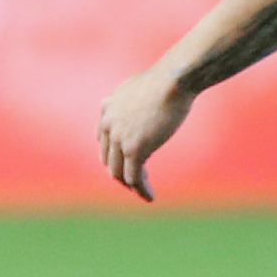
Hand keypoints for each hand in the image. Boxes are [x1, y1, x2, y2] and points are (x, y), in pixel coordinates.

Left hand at [96, 61, 194, 200]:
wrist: (173, 80)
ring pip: (119, 172)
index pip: (104, 140)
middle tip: (136, 182)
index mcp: (107, 108)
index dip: (115, 155)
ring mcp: (119, 138)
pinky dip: (140, 189)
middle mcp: (108, 124)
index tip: (129, 163)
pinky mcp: (135, 149)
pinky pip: (133, 177)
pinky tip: (149, 197)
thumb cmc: (167, 80)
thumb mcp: (143, 87)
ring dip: (130, 185)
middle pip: (108, 158)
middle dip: (121, 172)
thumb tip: (147, 101)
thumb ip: (138, 100)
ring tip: (143, 193)